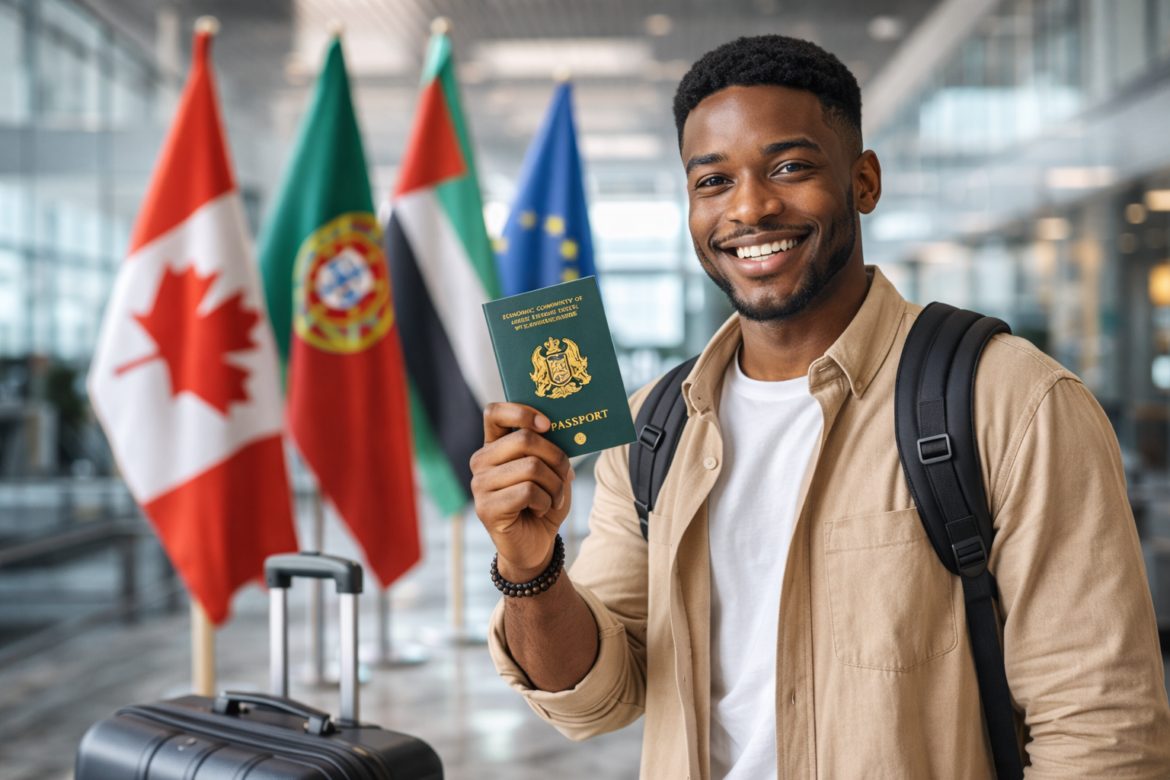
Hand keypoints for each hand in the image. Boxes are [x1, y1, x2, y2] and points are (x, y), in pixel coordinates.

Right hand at [471, 403, 575, 580]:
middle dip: (556, 457)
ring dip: (554, 485)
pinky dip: (545, 501)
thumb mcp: (550, 470)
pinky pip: (528, 492)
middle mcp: (481, 461)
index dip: (522, 412)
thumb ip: (549, 447)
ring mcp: (480, 485)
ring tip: (554, 498)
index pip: (494, 412)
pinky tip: (541, 510)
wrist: (536, 545)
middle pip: (525, 439)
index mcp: (494, 446)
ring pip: (531, 467)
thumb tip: (559, 428)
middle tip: (565, 475)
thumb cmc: (544, 502)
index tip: (547, 424)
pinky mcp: (486, 508)